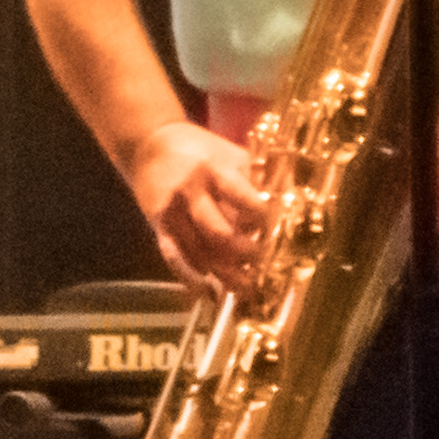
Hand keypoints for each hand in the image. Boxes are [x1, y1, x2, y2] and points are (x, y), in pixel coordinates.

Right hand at [124, 120, 276, 292]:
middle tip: (264, 264)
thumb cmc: (199, 150)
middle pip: (219, 233)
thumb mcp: (230, 154)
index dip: (263, 219)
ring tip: (247, 289)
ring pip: (198, 252)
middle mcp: (190, 193)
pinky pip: (173, 258)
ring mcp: (172, 213)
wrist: (148, 145)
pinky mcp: (158, 227)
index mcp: (214, 170)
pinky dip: (190, 278)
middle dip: (245, 253)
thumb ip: (256, 180)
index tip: (278, 231)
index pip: (242, 198)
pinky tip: (206, 293)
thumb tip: (291, 204)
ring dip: (224, 274)